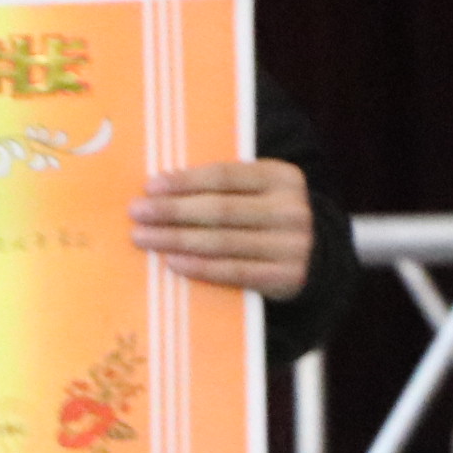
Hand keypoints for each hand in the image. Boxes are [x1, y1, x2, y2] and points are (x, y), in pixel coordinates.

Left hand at [128, 159, 313, 296]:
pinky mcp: (286, 277)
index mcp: (281, 176)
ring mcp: (292, 245)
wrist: (316, 257)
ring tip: (144, 237)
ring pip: (222, 241)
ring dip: (177, 239)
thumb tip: (158, 188)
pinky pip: (234, 271)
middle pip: (220, 209)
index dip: (185, 180)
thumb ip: (223, 187)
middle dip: (173, 210)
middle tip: (136, 212)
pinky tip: (172, 261)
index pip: (225, 175)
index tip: (150, 186)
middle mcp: (291, 209)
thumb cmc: (265, 217)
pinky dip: (200, 267)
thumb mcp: (257, 192)